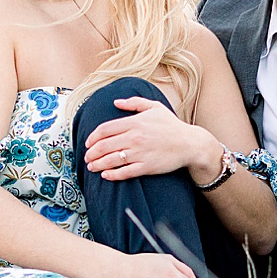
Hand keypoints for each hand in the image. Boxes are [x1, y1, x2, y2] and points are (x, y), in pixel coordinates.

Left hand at [83, 97, 220, 182]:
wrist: (189, 143)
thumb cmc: (172, 125)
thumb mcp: (154, 107)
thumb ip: (134, 103)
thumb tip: (116, 102)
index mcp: (134, 123)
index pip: (105, 129)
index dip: (92, 137)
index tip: (88, 142)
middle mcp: (135, 138)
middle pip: (104, 146)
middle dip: (91, 152)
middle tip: (87, 156)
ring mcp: (140, 153)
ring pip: (111, 160)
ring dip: (97, 164)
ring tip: (92, 166)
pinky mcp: (146, 167)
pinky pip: (124, 172)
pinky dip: (112, 175)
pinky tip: (105, 175)